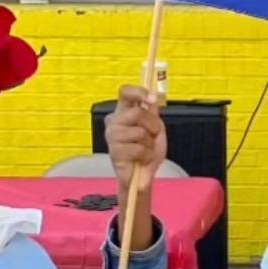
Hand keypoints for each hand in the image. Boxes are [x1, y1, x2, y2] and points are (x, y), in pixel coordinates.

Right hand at [105, 85, 167, 200]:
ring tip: (145, 150)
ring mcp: (112, 136)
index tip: (153, 99)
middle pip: (138, 113)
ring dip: (150, 144)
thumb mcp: (155, 129)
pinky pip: (139, 149)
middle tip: (152, 136)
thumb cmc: (146, 152)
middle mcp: (114, 121)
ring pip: (140, 132)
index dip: (139, 92)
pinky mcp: (114, 151)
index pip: (125, 93)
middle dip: (153, 126)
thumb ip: (153, 114)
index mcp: (123, 112)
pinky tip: (140, 159)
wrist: (142, 176)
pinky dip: (146, 155)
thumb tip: (154, 98)